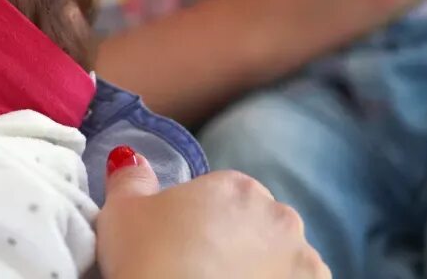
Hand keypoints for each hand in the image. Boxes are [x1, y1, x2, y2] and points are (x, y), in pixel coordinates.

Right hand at [97, 147, 328, 278]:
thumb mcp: (121, 212)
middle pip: (258, 225)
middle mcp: (281, 218)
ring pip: (282, 261)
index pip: (223, 195)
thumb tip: (131, 159)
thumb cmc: (148, 260)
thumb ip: (130, 179)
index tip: (180, 244)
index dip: (199, 221)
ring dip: (263, 271)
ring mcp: (305, 264)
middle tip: (199, 270)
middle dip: (237, 243)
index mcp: (237, 187)